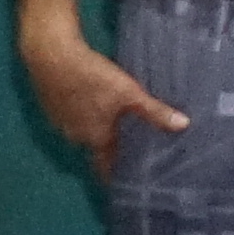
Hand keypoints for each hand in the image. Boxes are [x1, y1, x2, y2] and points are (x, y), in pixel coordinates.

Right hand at [23, 25, 191, 170]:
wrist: (51, 54)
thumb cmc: (92, 76)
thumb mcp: (129, 93)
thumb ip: (154, 112)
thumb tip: (184, 125)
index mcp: (94, 138)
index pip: (105, 167)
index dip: (117, 174)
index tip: (130, 180)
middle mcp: (75, 137)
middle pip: (96, 148)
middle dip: (111, 147)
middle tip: (131, 144)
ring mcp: (58, 123)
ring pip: (82, 133)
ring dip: (95, 130)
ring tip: (114, 124)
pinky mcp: (50, 107)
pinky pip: (70, 118)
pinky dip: (82, 115)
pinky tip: (91, 103)